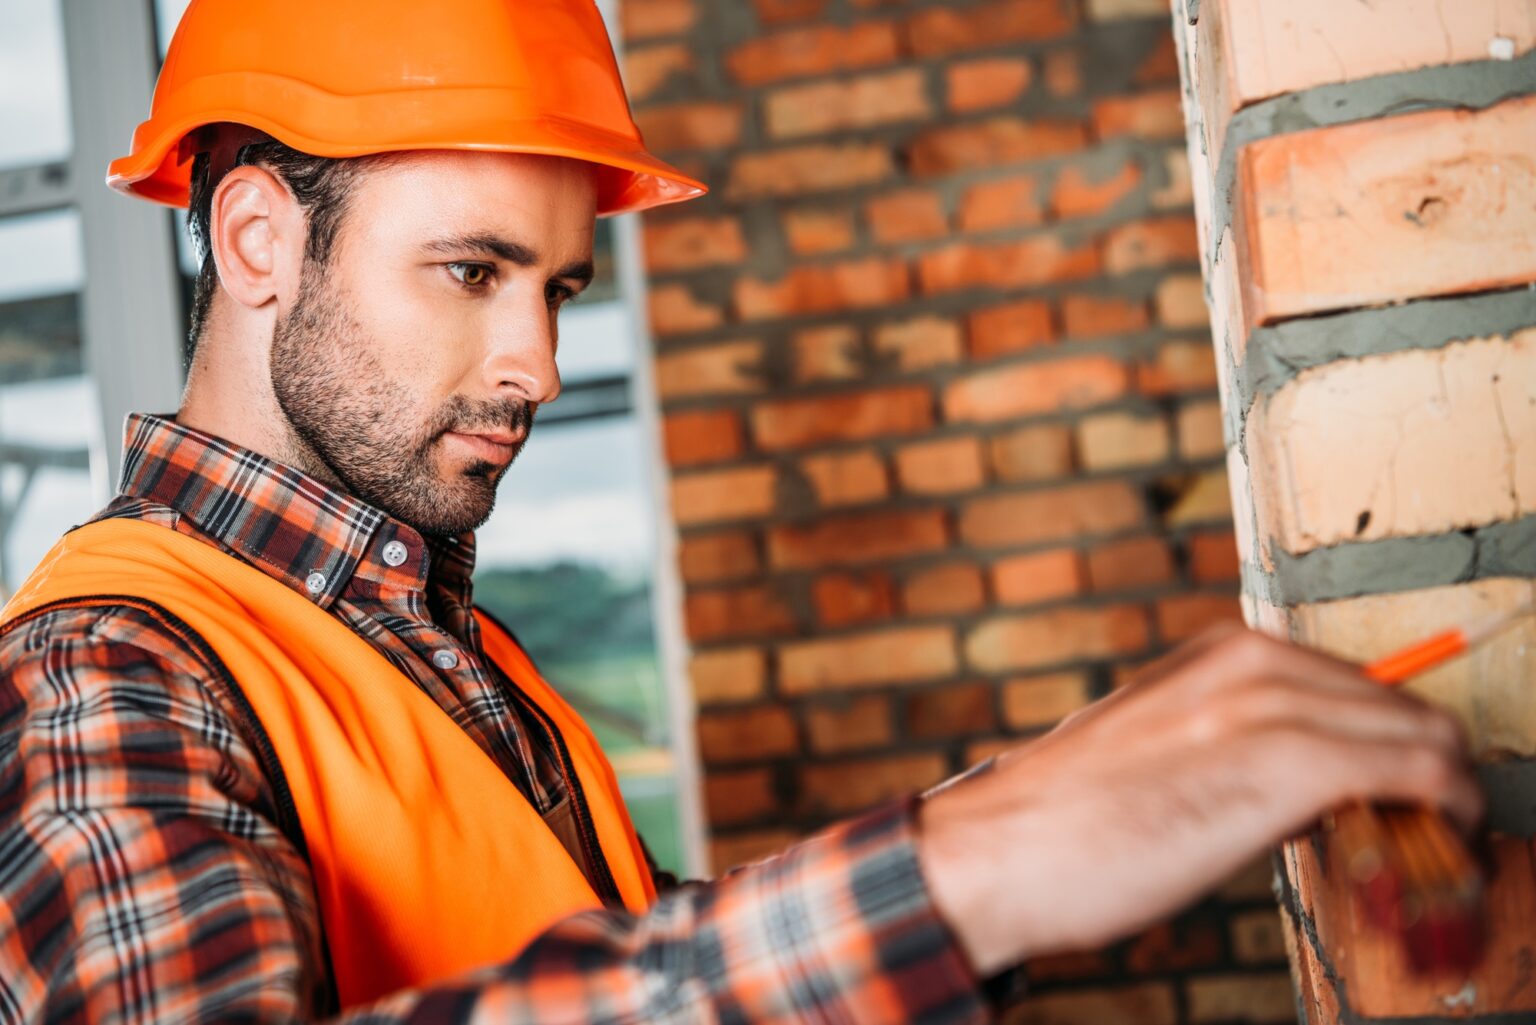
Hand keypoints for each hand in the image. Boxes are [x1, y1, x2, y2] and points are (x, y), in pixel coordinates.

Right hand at [915, 622, 1481, 975]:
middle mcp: (1247, 662)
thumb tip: (1306, 787)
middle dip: (1432, 768)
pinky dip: (1451, 808)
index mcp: (1216, 654)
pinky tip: (1441, 847)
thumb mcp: (1154, 748)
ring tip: (1438, 851)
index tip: (1400, 801)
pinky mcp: (1283, 763)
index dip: (1389, 742)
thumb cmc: (1065, 822)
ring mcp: (1265, 707)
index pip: (1355, 682)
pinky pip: (1418, 770)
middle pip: (1400, 701)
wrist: (997, 851)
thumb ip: (1227, 741)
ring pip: (1423, 730)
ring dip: (1450, 793)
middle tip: (1430, 834)